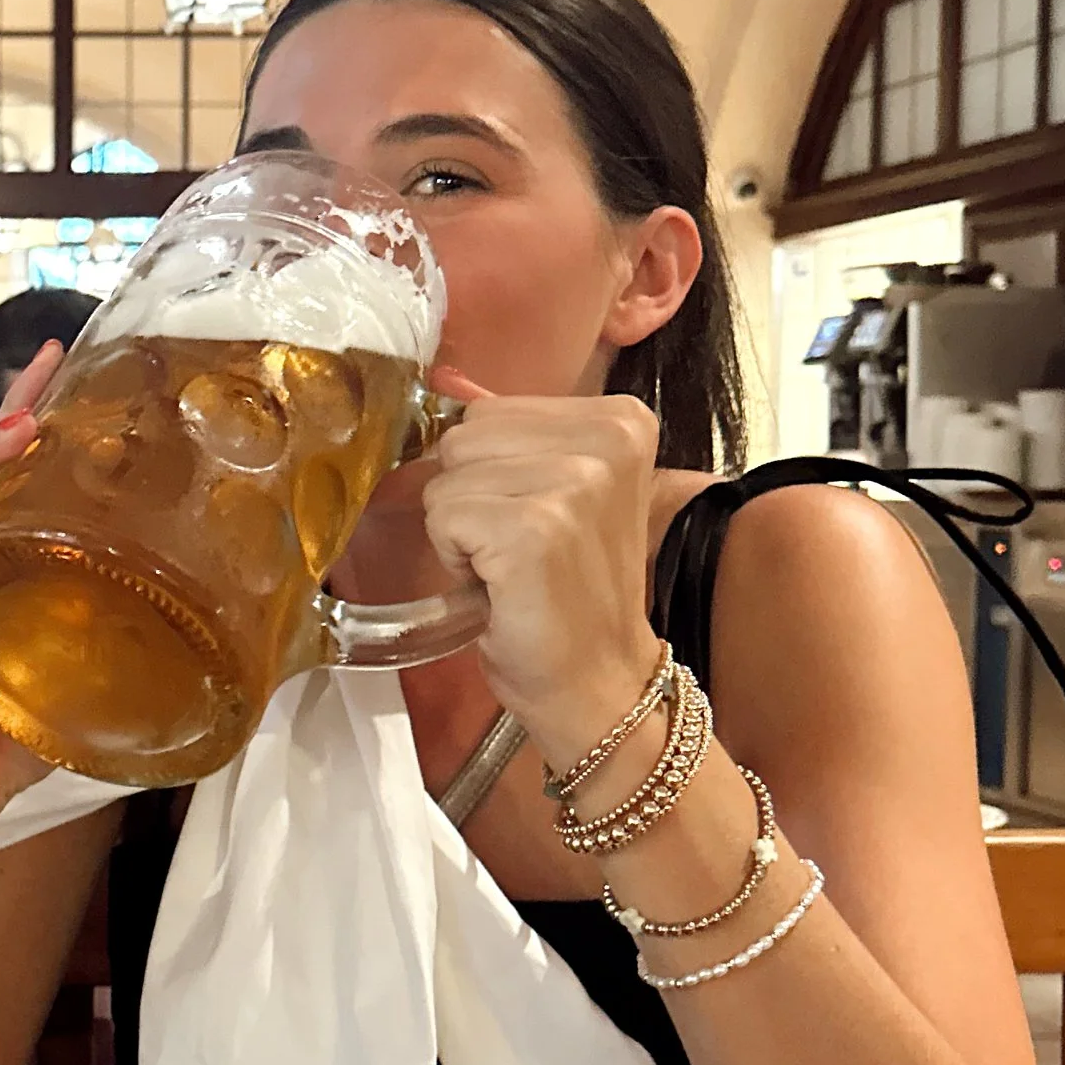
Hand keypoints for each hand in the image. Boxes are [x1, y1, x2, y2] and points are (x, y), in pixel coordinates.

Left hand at [414, 377, 665, 764]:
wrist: (598, 681)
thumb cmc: (568, 592)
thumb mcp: (556, 490)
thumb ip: (513, 434)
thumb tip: (443, 383)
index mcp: (621, 419)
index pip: (489, 411)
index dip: (488, 471)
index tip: (533, 518)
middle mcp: (608, 440)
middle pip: (463, 436)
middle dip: (469, 496)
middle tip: (517, 548)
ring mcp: (574, 483)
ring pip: (446, 478)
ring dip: (461, 530)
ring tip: (511, 566)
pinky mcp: (535, 529)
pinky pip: (443, 517)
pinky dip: (456, 557)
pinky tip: (500, 584)